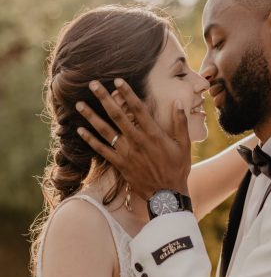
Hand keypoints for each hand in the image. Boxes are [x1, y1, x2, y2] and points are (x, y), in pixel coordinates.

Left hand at [76, 79, 190, 199]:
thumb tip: (178, 101)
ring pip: (105, 131)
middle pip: (117, 115)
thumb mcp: (184, 145)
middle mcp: (137, 140)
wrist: (167, 196)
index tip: (117, 80)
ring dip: (91, 116)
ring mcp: (126, 153)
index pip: (138, 108)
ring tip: (80, 104)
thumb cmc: (177, 169)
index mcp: (153, 134)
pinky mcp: (120, 164)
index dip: (127, 93)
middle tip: (93, 84)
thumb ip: (180, 122)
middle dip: (104, 98)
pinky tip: (80, 130)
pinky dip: (90, 140)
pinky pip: (102, 150)